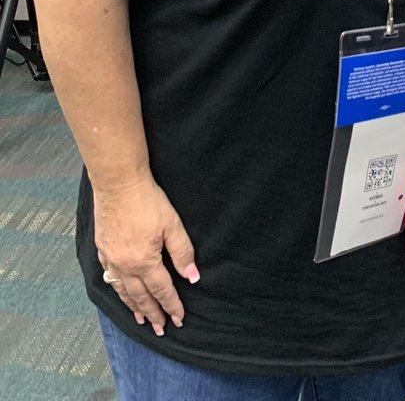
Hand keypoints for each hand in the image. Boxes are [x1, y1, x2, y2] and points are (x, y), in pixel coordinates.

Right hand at [94, 176, 199, 334]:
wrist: (118, 184)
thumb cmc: (148, 201)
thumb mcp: (172, 224)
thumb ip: (182, 252)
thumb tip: (192, 276)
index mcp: (144, 262)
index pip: (162, 290)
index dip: (171, 305)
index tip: (179, 319)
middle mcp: (125, 266)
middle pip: (140, 297)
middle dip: (152, 314)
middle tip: (159, 328)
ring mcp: (110, 259)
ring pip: (122, 291)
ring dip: (133, 307)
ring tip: (141, 319)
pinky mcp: (102, 249)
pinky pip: (109, 277)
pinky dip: (117, 289)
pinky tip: (120, 290)